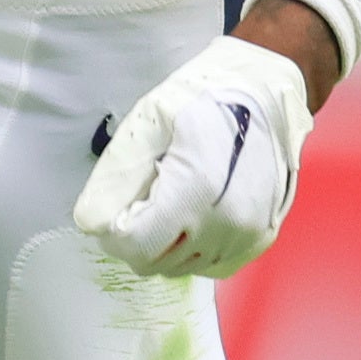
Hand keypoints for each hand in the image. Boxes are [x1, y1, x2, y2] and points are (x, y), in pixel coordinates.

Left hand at [73, 32, 313, 279]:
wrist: (269, 91)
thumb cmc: (207, 96)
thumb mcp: (149, 122)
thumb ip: (116, 176)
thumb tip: (91, 222)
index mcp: (197, 190)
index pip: (134, 246)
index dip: (114, 229)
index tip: (120, 204)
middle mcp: (226, 222)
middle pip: (155, 263)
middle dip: (137, 237)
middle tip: (143, 198)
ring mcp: (248, 234)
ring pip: (181, 268)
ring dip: (166, 244)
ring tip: (173, 199)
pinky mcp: (261, 238)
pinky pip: (211, 266)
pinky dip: (194, 249)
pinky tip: (194, 215)